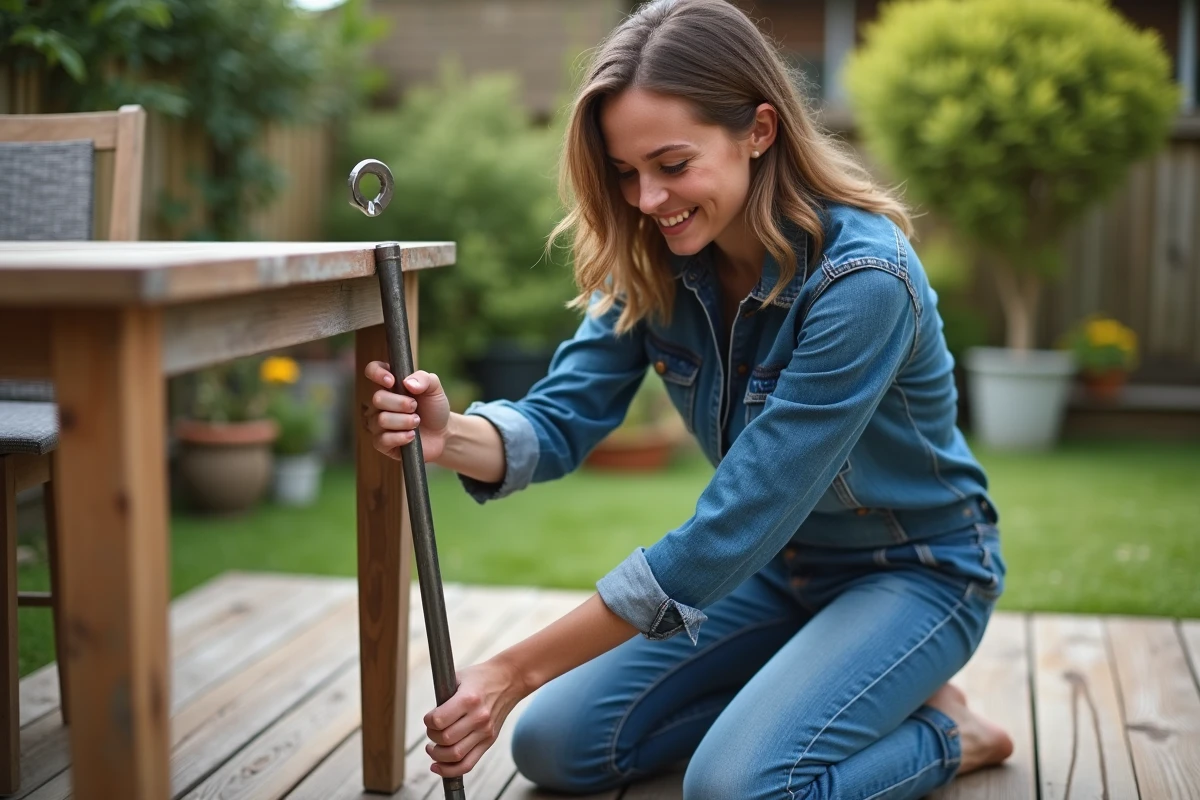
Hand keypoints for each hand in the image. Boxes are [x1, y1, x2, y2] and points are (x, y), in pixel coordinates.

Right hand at [363, 362, 451, 461]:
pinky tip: (412, 436)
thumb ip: (424, 379)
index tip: (392, 382)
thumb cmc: (434, 408)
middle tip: (415, 407)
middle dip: (401, 403)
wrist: (442, 433)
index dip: (377, 373)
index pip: (371, 370)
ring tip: (417, 422)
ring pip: (381, 420)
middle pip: (377, 398)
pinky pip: (382, 439)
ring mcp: (378, 423)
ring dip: (405, 421)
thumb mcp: (435, 389)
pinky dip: (401, 437)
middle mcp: (379, 403)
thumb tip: (407, 383)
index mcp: (389, 385)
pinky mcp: (381, 443)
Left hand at [424, 658, 527, 777]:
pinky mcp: (489, 741)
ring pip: (455, 755)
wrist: (509, 680)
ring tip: (433, 748)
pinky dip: (450, 770)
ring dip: (438, 755)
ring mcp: (485, 732)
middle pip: (445, 740)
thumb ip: (443, 697)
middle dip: (432, 737)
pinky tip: (438, 766)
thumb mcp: (459, 678)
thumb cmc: (480, 678)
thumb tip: (429, 720)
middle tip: (432, 731)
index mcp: (469, 699)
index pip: (439, 720)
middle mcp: (478, 718)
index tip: (428, 718)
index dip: (428, 721)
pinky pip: (467, 764)